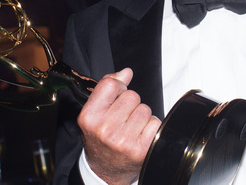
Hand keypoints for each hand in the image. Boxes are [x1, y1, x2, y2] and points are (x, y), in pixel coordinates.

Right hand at [77, 68, 160, 184]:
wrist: (105, 171)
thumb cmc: (100, 139)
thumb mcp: (93, 113)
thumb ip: (107, 88)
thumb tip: (126, 72)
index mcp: (90, 117)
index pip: (110, 85)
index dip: (118, 88)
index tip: (116, 97)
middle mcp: (105, 129)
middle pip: (132, 96)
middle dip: (131, 104)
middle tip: (122, 119)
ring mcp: (124, 141)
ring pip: (145, 109)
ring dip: (141, 117)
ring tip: (130, 128)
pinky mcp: (141, 149)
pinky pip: (155, 122)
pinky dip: (151, 128)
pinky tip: (139, 136)